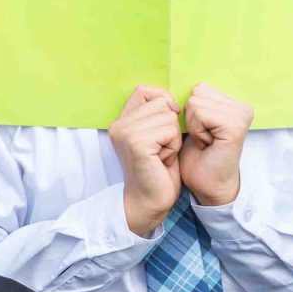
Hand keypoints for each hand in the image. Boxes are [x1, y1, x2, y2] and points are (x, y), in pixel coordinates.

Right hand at [108, 84, 182, 237]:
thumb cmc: (157, 171)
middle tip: (161, 149)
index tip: (168, 122)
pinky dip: (173, 146)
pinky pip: (169, 131)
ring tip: (161, 155)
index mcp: (121, 121)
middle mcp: (119, 124)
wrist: (149, 201)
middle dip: (171, 126)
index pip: (144, 90)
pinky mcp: (136, 143)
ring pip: (168, 117)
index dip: (163, 101)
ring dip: (173, 138)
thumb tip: (171, 101)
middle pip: (161, 103)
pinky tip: (163, 160)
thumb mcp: (156, 136)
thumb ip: (156, 115)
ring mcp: (125, 133)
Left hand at [180, 83, 253, 208]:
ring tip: (205, 141)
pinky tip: (207, 143)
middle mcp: (242, 106)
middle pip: (196, 93)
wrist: (207, 185)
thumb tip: (175, 85)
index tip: (201, 132)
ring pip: (195, 102)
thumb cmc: (198, 156)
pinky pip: (200, 113)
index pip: (199, 88)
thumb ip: (193, 101)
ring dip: (193, 125)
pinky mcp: (235, 125)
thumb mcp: (193, 122)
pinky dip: (196, 130)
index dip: (190, 112)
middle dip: (191, 118)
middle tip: (203, 139)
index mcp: (234, 104)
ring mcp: (241, 115)